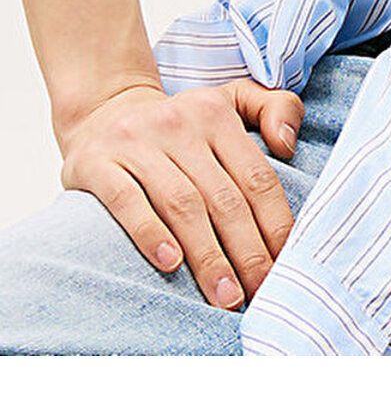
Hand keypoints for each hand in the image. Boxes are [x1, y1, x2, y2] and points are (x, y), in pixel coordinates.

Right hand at [57, 78, 303, 312]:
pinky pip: (127, 202)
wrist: (104, 110)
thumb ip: (275, 108)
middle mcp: (179, 125)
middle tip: (259, 292)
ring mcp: (136, 143)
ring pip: (182, 205)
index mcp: (216, 114)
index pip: (256, 177)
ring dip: (207, 256)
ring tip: (225, 296)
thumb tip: (288, 146)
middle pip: (223, 198)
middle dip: (246, 252)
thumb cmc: (182, 121)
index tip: (286, 265)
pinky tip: (170, 264)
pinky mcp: (97, 164)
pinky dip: (150, 234)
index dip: (274, 224)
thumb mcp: (232, 99)